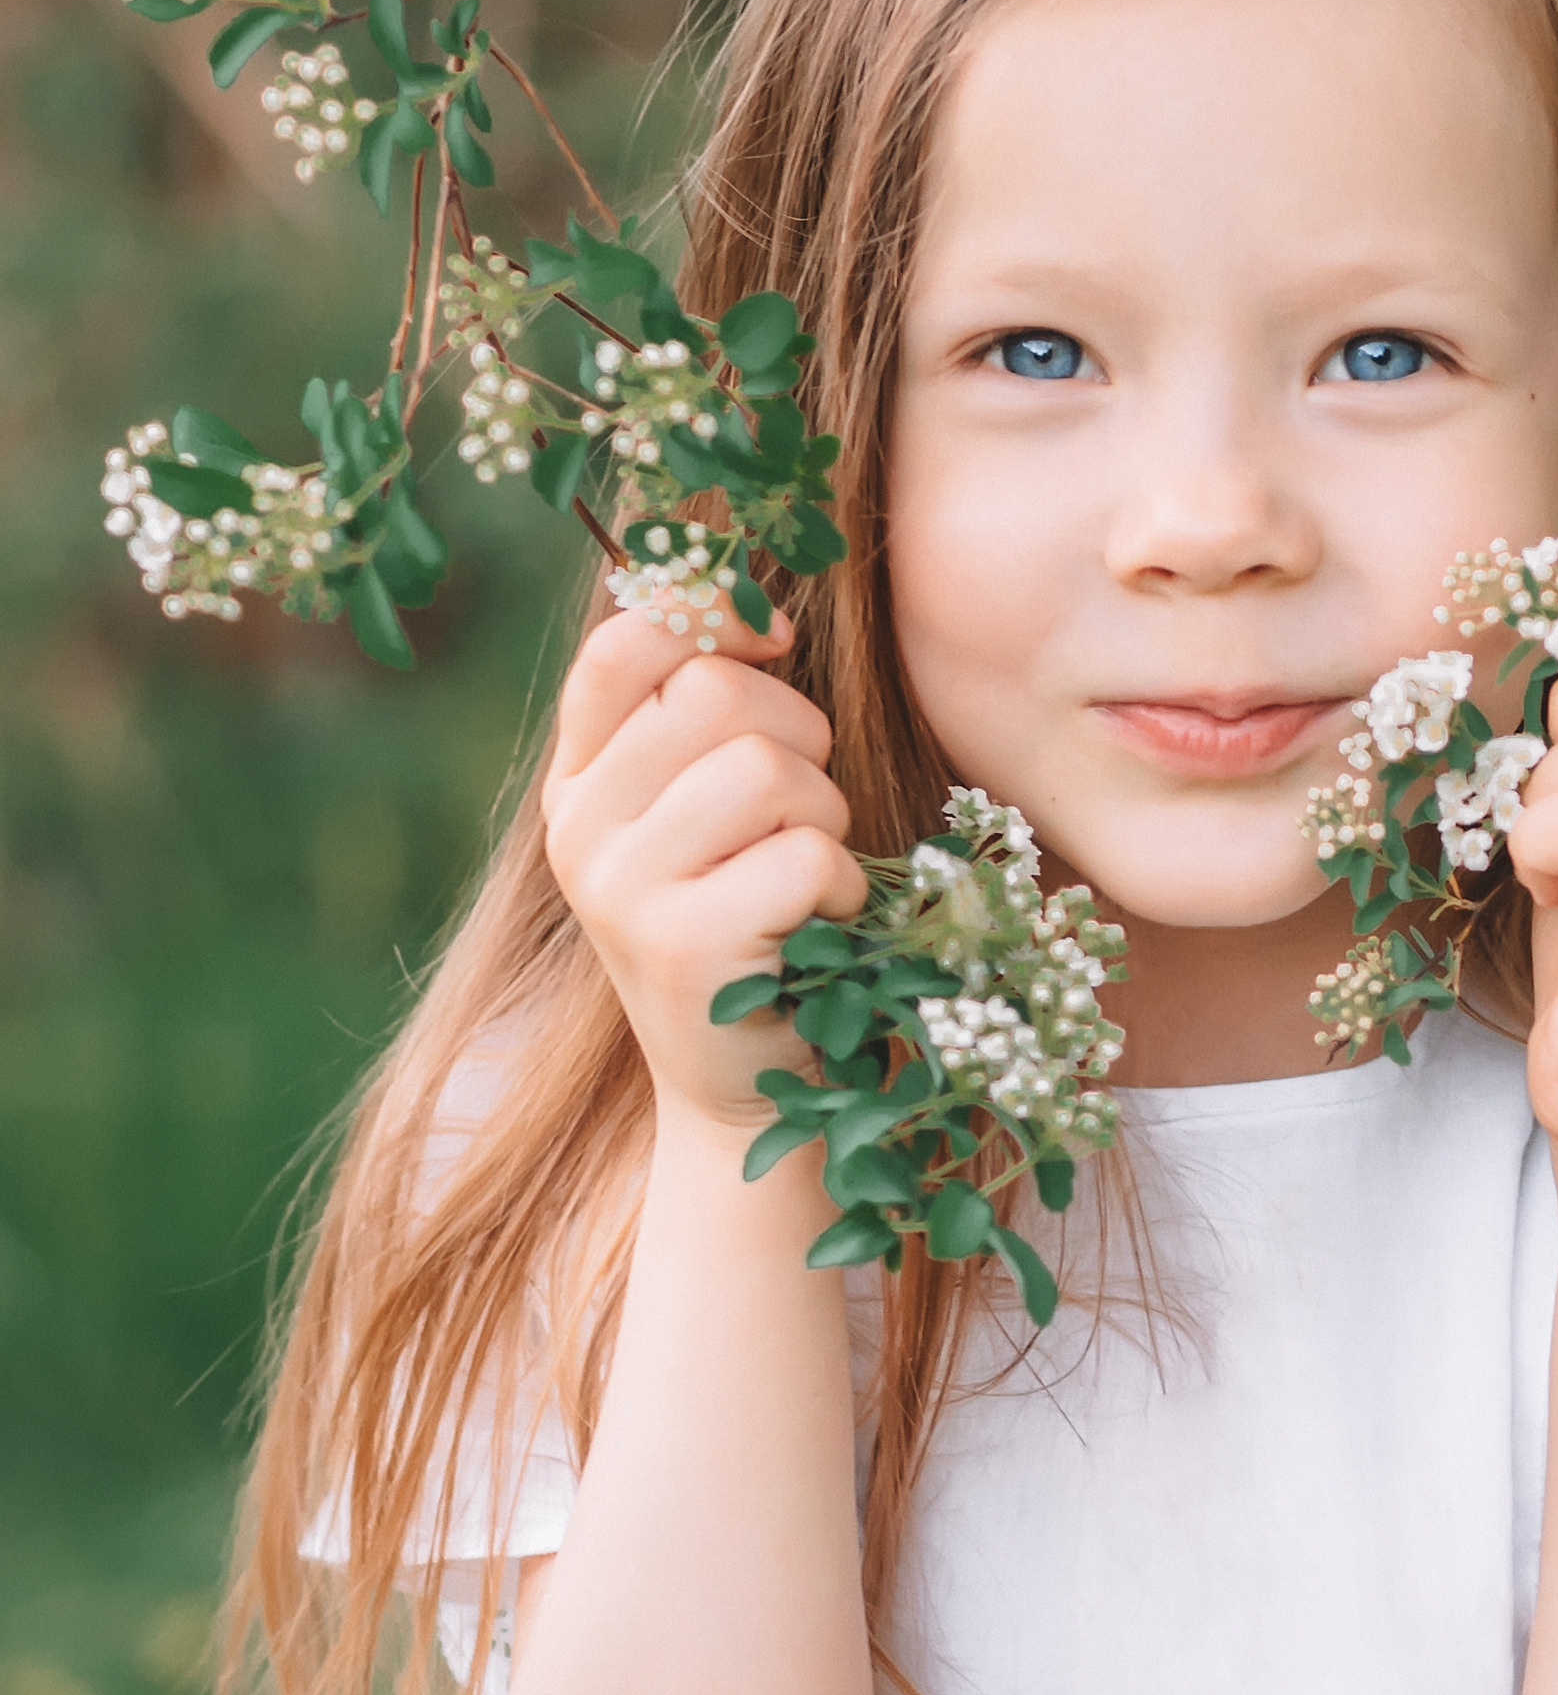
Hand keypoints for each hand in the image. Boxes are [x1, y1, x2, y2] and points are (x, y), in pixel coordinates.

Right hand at [542, 608, 868, 1132]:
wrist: (743, 1091)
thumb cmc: (753, 925)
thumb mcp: (704, 818)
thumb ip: (706, 718)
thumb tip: (754, 603)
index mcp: (579, 784)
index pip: (621, 646)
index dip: (710, 615)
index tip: (774, 640)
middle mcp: (580, 829)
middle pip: (713, 694)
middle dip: (795, 737)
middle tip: (799, 810)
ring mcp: (620, 889)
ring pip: (766, 769)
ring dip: (822, 815)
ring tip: (805, 875)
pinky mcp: (684, 945)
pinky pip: (806, 856)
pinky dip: (840, 888)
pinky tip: (814, 930)